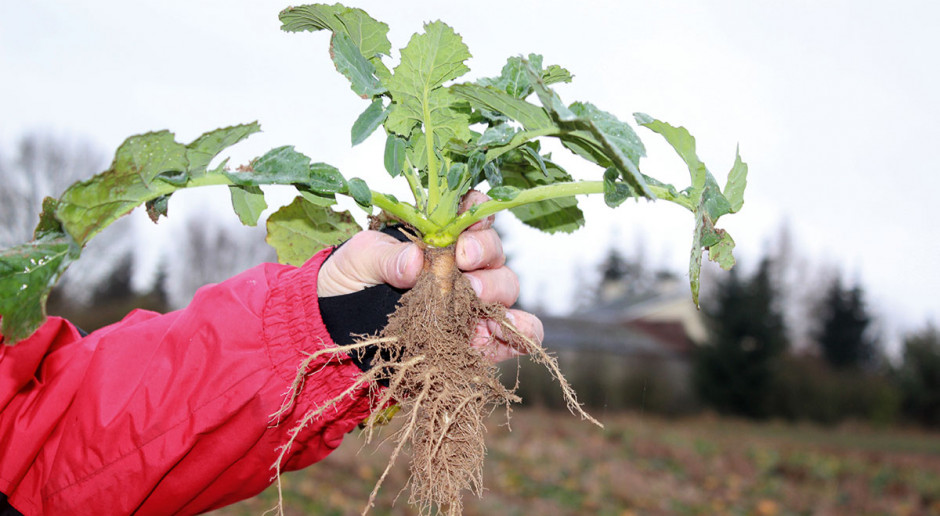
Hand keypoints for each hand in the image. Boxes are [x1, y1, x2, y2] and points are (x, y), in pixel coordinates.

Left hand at [317, 191, 542, 361]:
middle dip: (484, 253)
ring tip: (474, 297)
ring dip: (497, 290)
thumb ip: (385, 257)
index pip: (472, 213)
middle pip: (493, 250)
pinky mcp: (479, 337)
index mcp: (438, 235)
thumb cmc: (350, 280)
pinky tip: (510, 332)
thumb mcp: (358, 260)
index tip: (466, 225)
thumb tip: (415, 260)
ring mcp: (473, 301)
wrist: (340, 328)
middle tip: (463, 263)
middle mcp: (463, 265)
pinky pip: (514, 332)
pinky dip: (521, 331)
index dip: (478, 212)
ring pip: (506, 287)